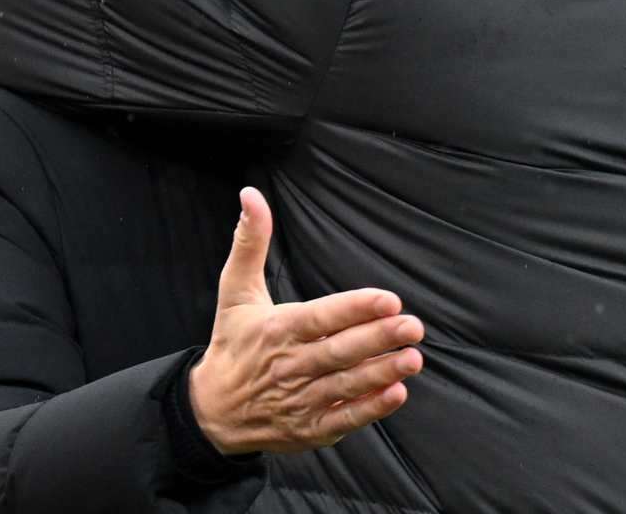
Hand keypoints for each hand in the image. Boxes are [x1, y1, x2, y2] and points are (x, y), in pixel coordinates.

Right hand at [189, 187, 424, 454]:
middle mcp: (288, 366)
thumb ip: (250, 242)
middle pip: (338, 352)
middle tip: (413, 326)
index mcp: (275, 329)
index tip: (387, 299)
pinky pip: (342, 420)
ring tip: (413, 358)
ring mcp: (299, 401)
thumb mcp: (235, 290)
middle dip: (378, 339)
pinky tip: (396, 394)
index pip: (319, 318)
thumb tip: (251, 195)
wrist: (212, 410)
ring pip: (345, 386)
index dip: (353, 309)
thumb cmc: (233, 342)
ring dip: (381, 373)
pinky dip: (369, 410)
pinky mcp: (308, 429)